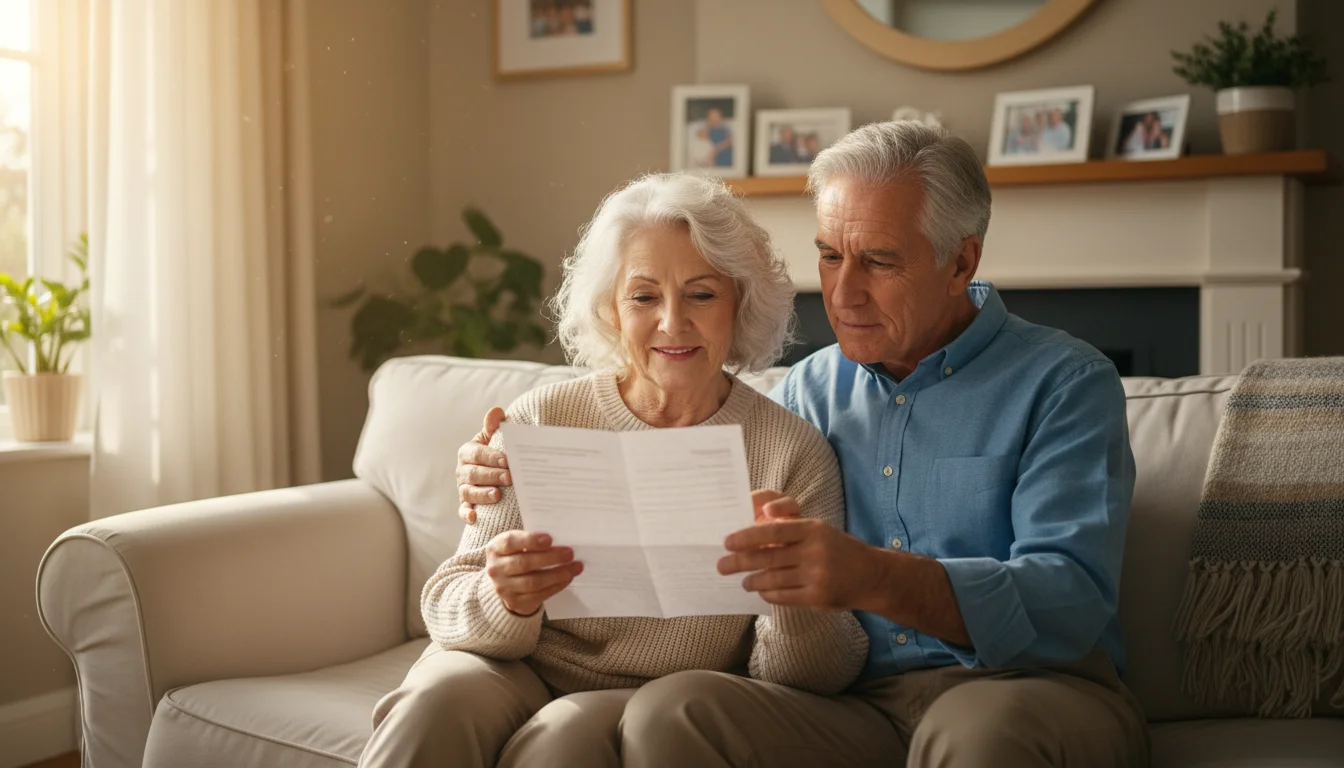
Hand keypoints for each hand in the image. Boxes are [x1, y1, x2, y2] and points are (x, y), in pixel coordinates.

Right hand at [457, 407, 511, 523]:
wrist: (493, 471)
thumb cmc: (495, 453)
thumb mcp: (494, 438)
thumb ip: (494, 426)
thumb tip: (497, 411)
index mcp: (467, 452)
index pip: (477, 453)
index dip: (491, 457)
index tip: (508, 460)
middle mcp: (462, 470)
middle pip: (474, 473)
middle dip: (492, 476)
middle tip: (510, 478)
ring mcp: (462, 488)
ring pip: (469, 492)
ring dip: (482, 494)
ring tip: (498, 496)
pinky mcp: (465, 504)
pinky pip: (462, 511)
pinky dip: (466, 515)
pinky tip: (474, 518)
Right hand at [485, 530, 582, 615]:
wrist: (505, 581)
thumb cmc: (516, 555)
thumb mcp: (517, 544)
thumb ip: (533, 541)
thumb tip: (561, 540)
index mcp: (495, 549)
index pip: (511, 542)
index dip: (530, 540)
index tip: (550, 539)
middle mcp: (496, 569)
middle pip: (524, 563)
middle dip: (550, 558)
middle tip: (570, 554)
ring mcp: (504, 587)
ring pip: (533, 582)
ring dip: (557, 574)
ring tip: (574, 567)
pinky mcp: (515, 602)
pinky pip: (538, 595)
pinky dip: (556, 586)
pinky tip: (567, 578)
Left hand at [719, 491, 876, 610]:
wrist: (871, 575)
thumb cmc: (837, 549)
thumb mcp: (818, 531)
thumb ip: (790, 530)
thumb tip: (752, 535)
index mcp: (813, 529)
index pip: (773, 530)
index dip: (747, 536)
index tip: (727, 542)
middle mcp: (815, 551)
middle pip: (768, 556)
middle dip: (739, 562)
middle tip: (722, 566)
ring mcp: (817, 575)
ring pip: (773, 579)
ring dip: (753, 581)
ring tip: (744, 581)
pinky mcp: (818, 597)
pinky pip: (784, 596)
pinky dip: (769, 594)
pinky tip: (762, 591)